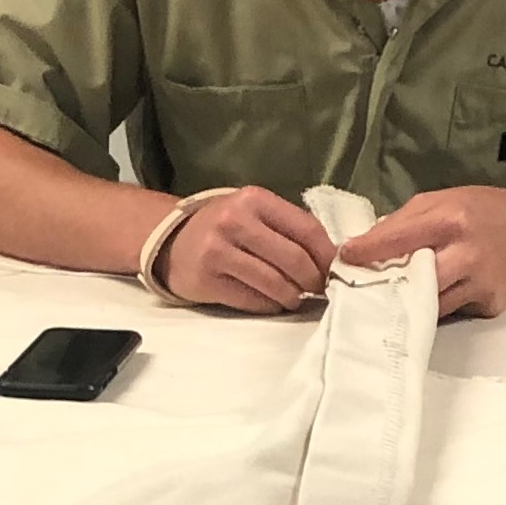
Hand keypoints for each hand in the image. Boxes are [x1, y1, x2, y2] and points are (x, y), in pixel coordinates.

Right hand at [157, 187, 339, 312]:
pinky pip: (253, 300)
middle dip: (314, 280)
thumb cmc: (222, 227)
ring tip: (295, 297)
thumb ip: (287, 228)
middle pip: (294, 259)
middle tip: (319, 290)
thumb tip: (330, 257)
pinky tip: (271, 301)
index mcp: (254, 199)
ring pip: (275, 284)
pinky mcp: (207, 280)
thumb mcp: (253, 212)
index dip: (327, 255)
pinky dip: (270, 305)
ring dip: (293, 297)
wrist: (169, 240)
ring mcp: (218, 251)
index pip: (306, 229)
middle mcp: (235, 221)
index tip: (335, 270)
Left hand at [337, 185, 505, 317]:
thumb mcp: (442, 199)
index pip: (401, 238)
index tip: (346, 259)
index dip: (369, 251)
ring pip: (431, 306)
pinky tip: (431, 301)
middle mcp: (466, 254)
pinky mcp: (489, 305)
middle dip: (386, 288)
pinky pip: (453, 312)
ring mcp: (480, 284)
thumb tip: (367, 243)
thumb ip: (405, 221)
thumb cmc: (481, 209)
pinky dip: (437, 307)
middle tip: (360, 292)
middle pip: (415, 282)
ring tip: (387, 301)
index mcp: (451, 220)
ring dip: (408, 304)